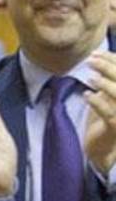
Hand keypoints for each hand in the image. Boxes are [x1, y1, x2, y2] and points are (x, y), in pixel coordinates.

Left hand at [84, 53, 115, 170]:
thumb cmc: (105, 120)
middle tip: (90, 60)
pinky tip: (87, 95)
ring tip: (90, 78)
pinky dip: (97, 102)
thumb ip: (107, 81)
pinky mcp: (114, 127)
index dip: (113, 60)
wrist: (103, 149)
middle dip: (108, 67)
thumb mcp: (107, 97)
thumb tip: (101, 58)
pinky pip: (108, 113)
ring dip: (104, 83)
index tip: (98, 52)